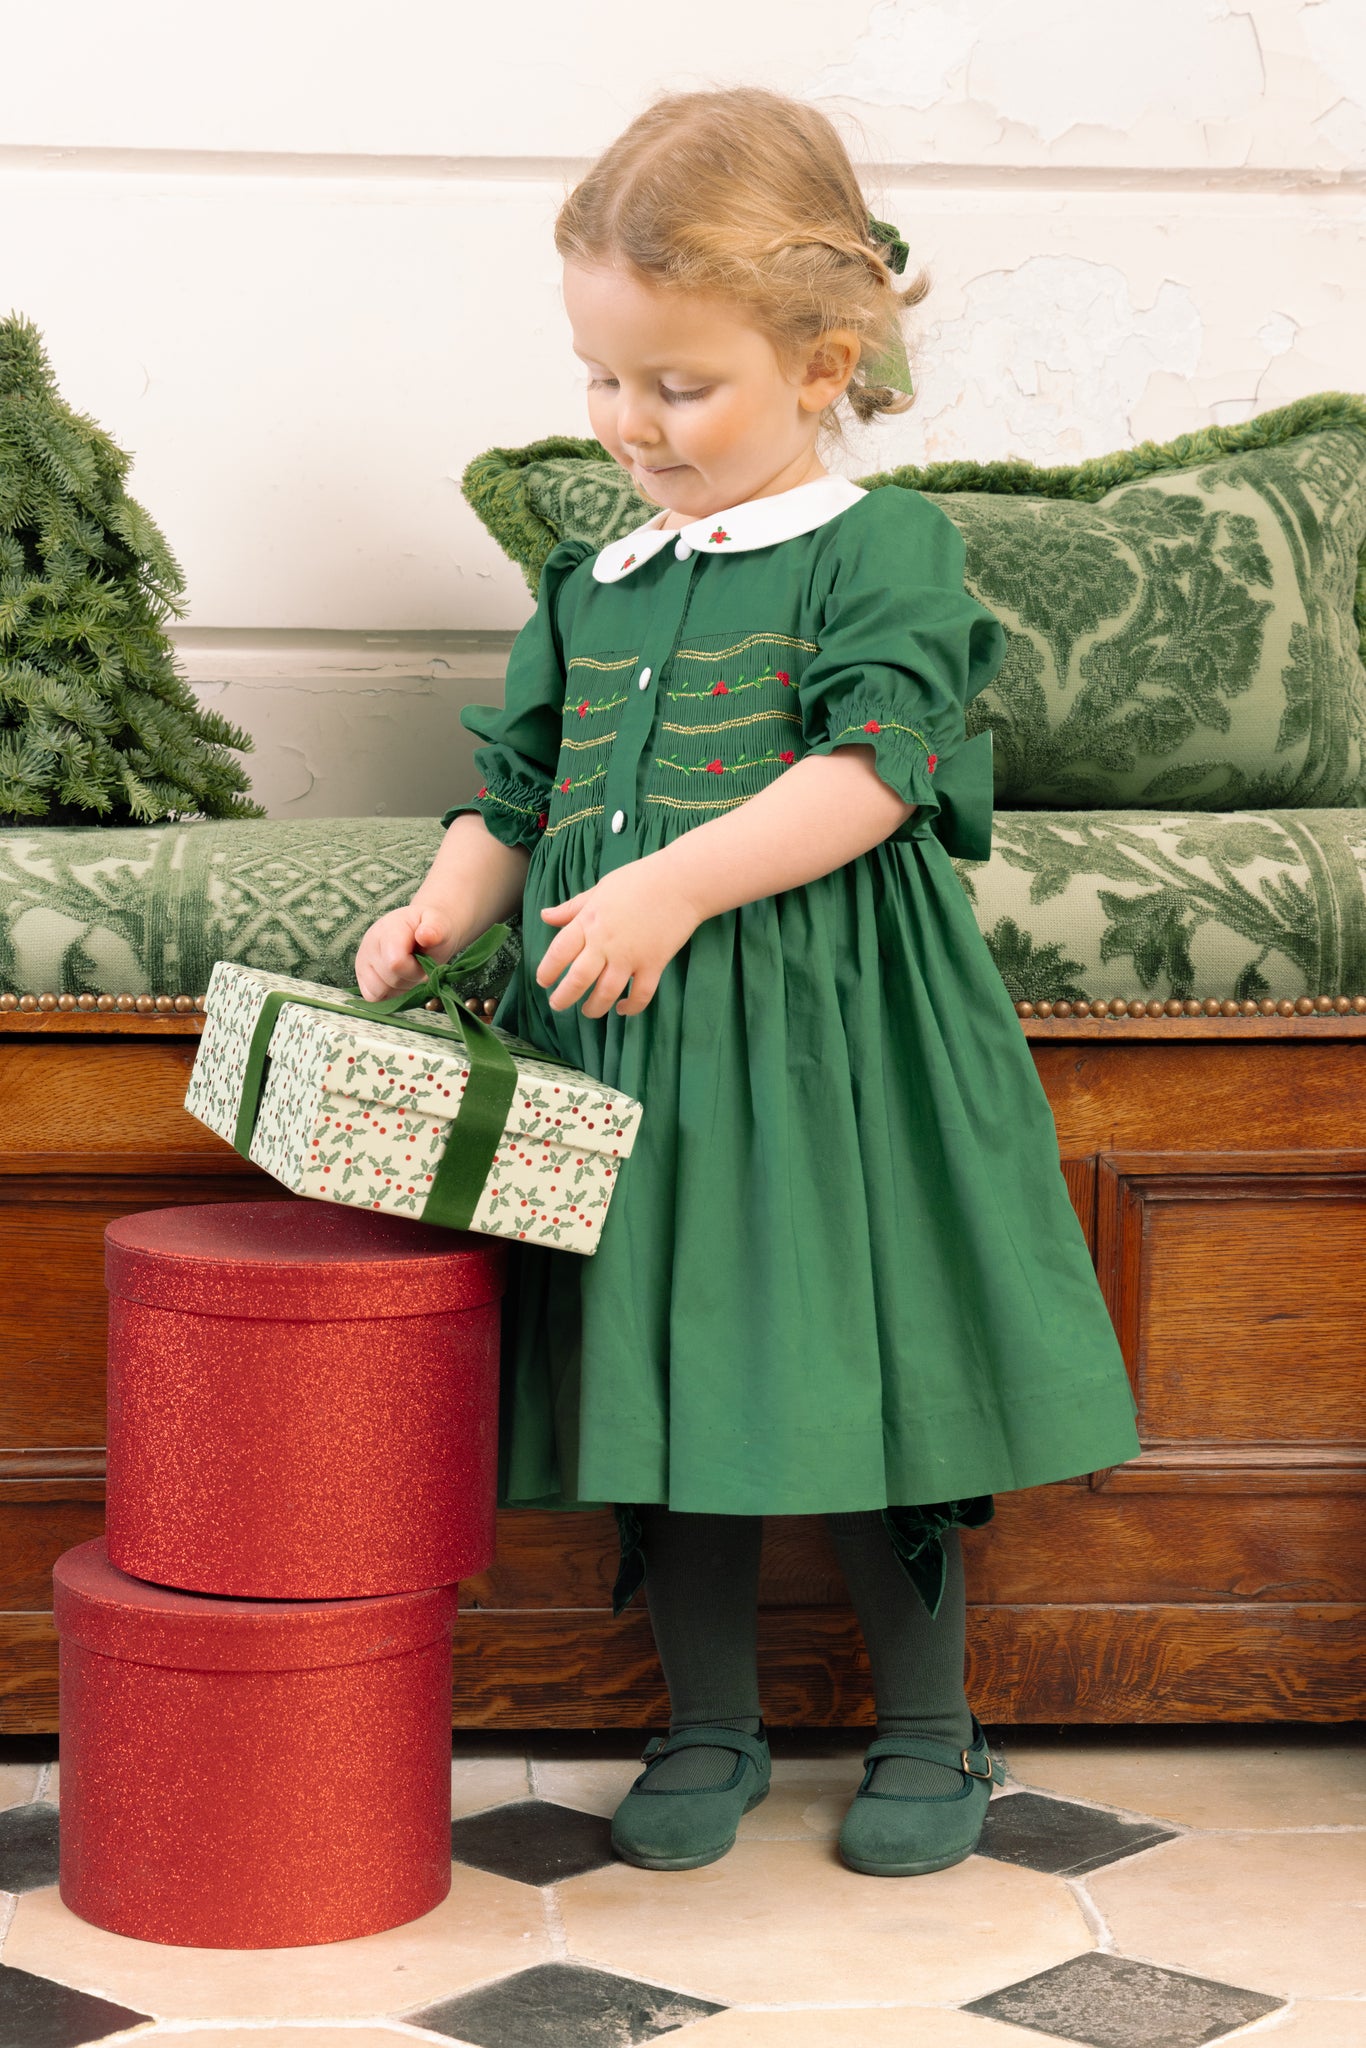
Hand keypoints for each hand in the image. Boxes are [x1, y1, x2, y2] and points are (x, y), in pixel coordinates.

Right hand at [354, 902, 463, 1000]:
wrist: (424, 929)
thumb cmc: (433, 929)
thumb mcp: (441, 925)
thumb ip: (436, 929)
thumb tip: (426, 935)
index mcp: (389, 929)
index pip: (395, 963)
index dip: (416, 970)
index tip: (426, 960)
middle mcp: (369, 944)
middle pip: (390, 980)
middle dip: (411, 978)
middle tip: (420, 965)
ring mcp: (362, 960)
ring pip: (379, 992)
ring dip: (400, 988)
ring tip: (409, 970)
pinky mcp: (361, 976)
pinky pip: (373, 997)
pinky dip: (390, 994)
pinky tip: (400, 979)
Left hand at [537, 863, 700, 1017]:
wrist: (680, 882)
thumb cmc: (639, 880)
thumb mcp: (599, 890)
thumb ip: (572, 908)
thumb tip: (545, 916)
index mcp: (589, 921)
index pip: (559, 952)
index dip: (548, 970)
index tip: (543, 982)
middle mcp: (605, 943)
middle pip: (578, 979)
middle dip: (564, 997)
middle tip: (558, 1005)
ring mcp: (630, 956)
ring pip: (606, 993)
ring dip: (594, 1008)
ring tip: (588, 1011)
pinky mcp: (654, 965)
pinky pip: (640, 995)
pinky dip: (630, 1007)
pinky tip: (621, 1009)